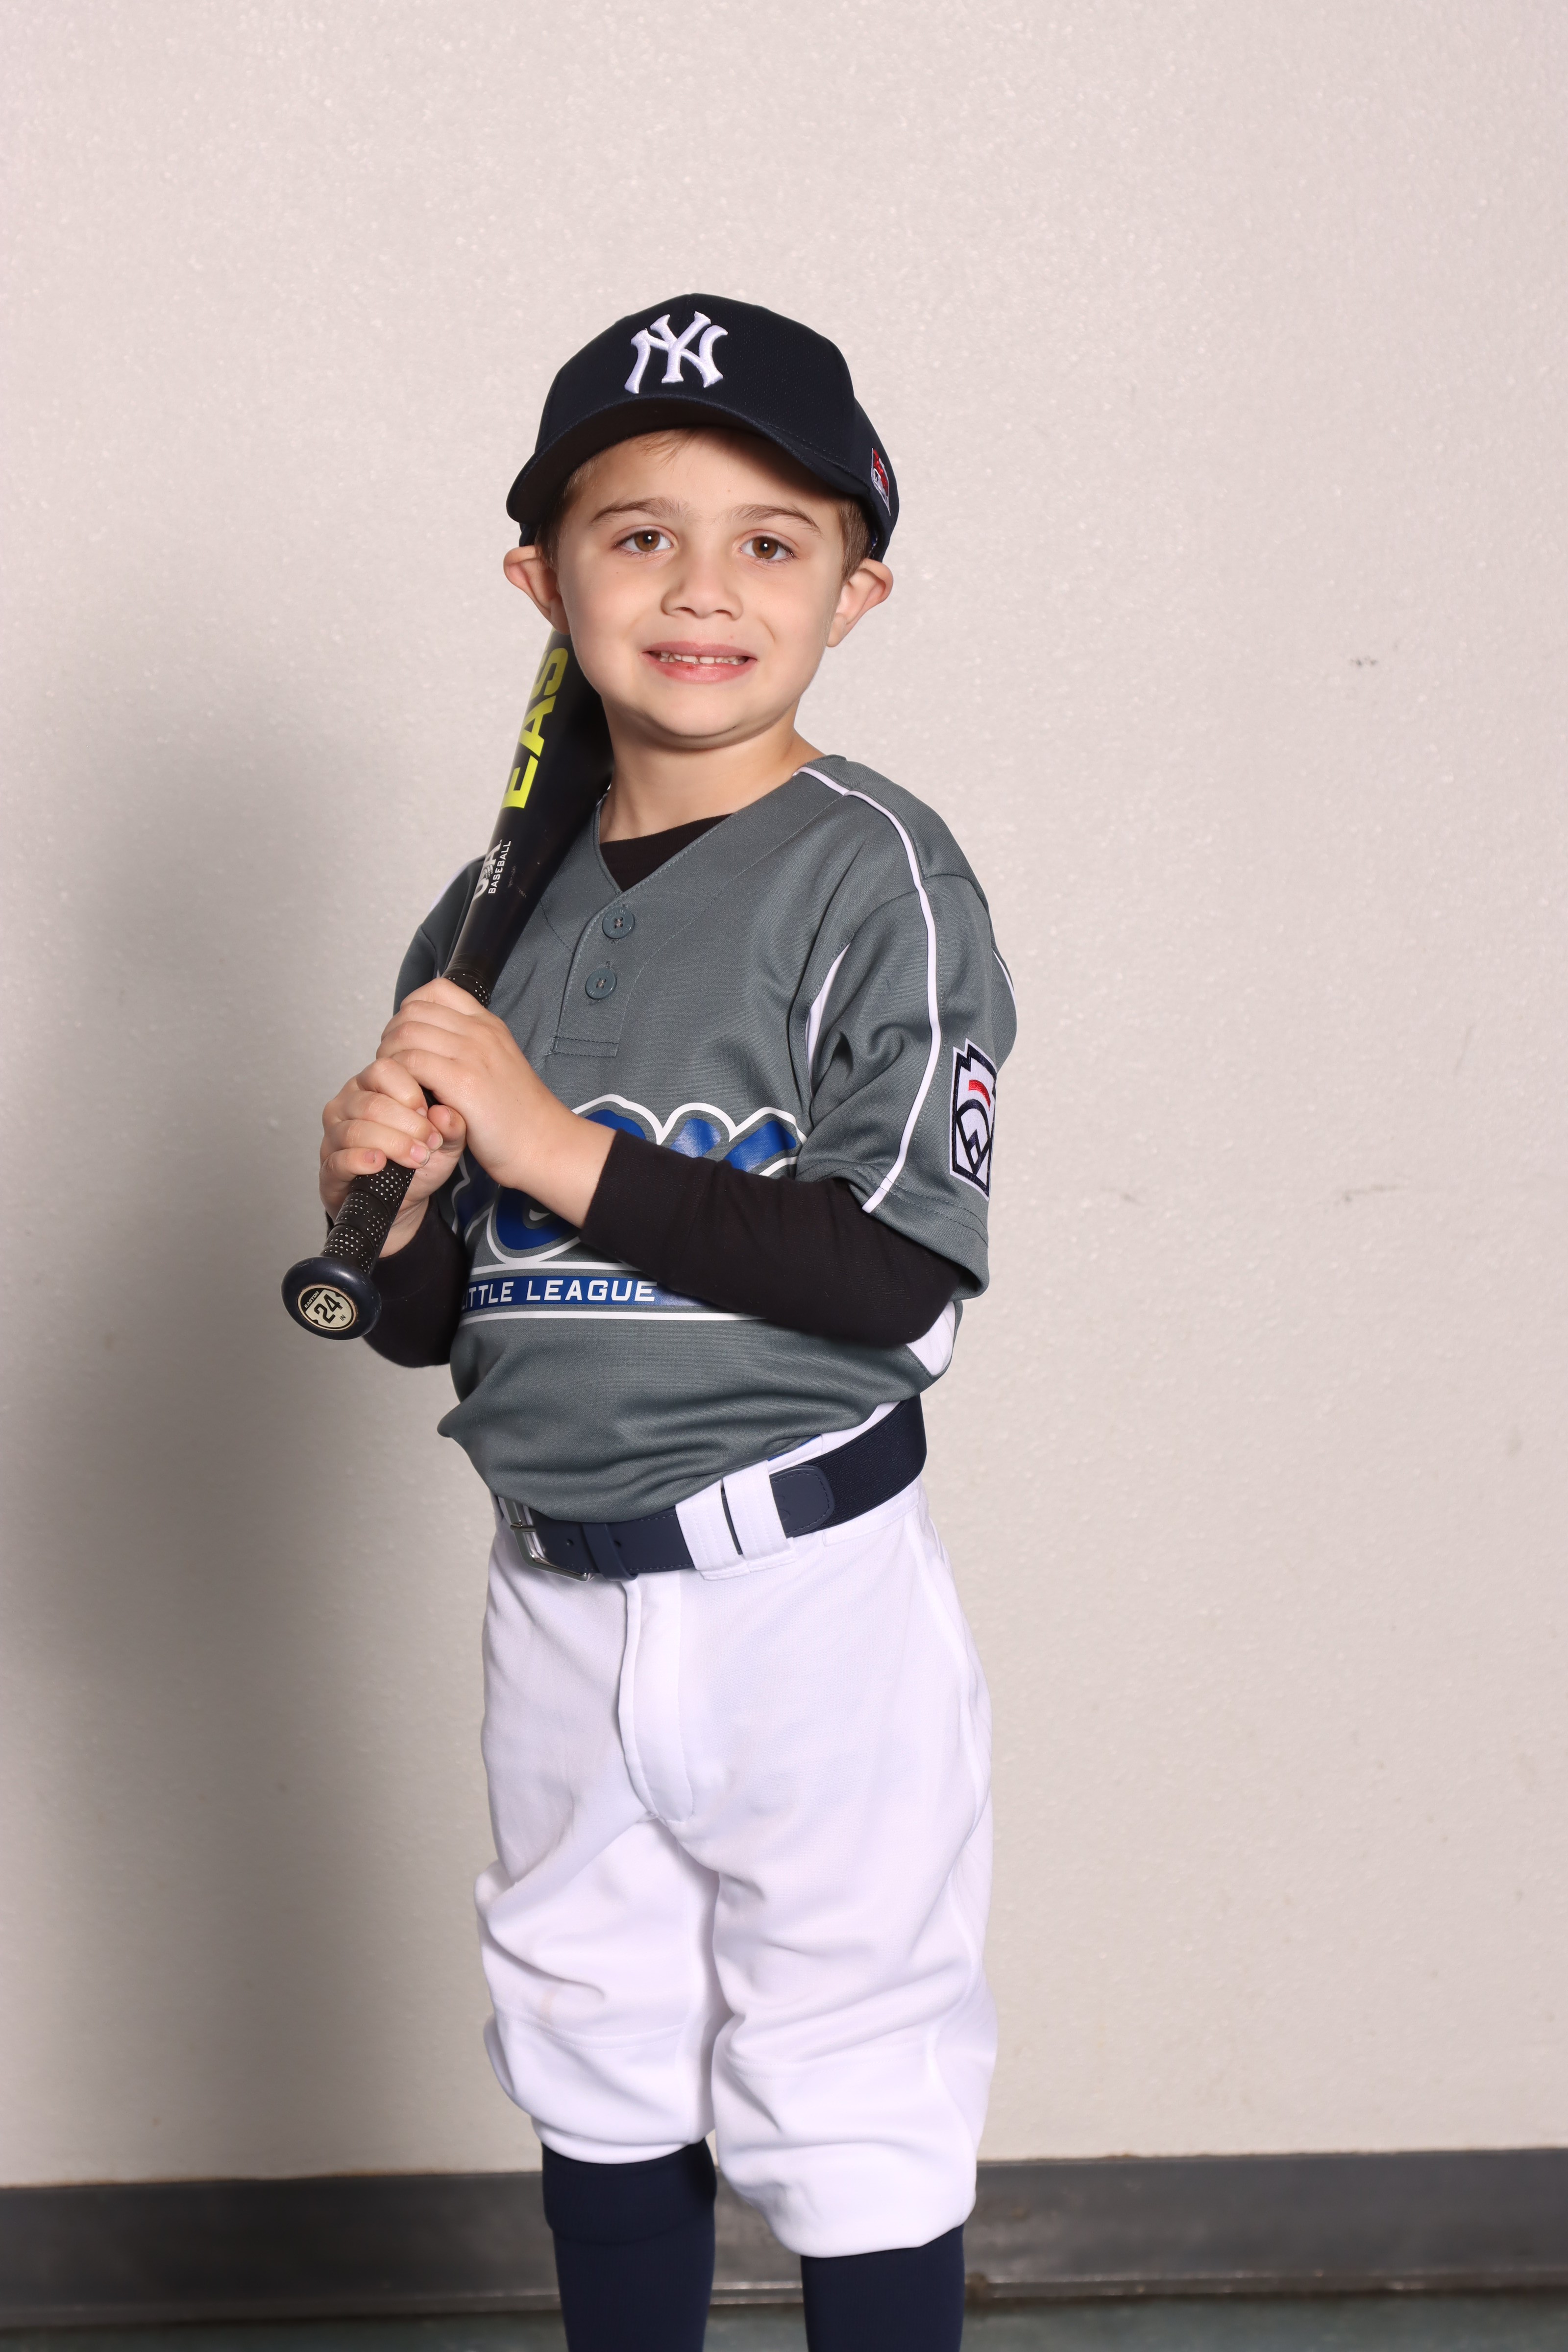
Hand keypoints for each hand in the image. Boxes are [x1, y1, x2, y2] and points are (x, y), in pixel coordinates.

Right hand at [318, 1055, 465, 1255]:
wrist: (402, 1198)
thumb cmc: (417, 1159)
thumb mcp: (445, 1142)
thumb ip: (453, 1127)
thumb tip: (446, 1114)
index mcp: (374, 1086)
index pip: (384, 1070)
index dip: (410, 1093)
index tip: (430, 1115)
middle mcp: (349, 1104)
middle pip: (372, 1103)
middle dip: (407, 1124)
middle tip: (429, 1142)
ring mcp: (334, 1134)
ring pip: (356, 1130)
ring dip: (392, 1144)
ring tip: (417, 1157)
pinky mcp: (329, 1166)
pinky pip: (340, 1159)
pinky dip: (362, 1161)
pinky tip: (380, 1164)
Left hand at [380, 978, 613, 1226]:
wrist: (543, 1143)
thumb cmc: (517, 1114)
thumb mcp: (498, 1064)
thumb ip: (470, 1047)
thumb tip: (431, 1040)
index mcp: (487, 1024)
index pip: (436, 989)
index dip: (410, 1009)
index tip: (407, 1036)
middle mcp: (480, 1032)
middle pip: (413, 1012)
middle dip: (392, 1035)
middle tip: (393, 1063)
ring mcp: (472, 1054)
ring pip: (406, 1034)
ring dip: (390, 1057)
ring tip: (396, 1081)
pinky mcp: (463, 1082)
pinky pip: (411, 1064)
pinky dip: (398, 1078)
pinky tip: (407, 1096)